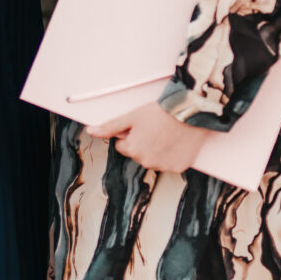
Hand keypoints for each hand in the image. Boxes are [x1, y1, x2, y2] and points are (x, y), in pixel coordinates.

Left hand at [86, 102, 212, 173]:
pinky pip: (171, 163)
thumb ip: (110, 127)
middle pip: (139, 154)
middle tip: (155, 128)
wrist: (190, 111)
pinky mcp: (179, 167)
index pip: (124, 146)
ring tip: (167, 133)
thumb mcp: (131, 116)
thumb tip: (90, 131)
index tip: (142, 126)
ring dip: (157, 150)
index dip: (131, 135)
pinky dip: (172, 154)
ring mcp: (164, 166)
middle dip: (144, 143)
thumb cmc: (160, 111)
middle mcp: (147, 162)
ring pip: (154, 159)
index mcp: (133, 150)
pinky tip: (177, 141)